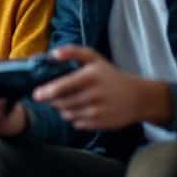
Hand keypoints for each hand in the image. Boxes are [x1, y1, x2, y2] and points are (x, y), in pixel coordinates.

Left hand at [32, 46, 172, 130]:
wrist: (139, 98)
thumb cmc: (112, 76)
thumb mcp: (95, 59)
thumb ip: (73, 52)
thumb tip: (52, 54)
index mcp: (90, 76)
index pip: (61, 87)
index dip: (46, 92)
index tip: (36, 94)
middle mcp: (93, 95)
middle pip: (61, 102)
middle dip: (54, 100)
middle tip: (55, 96)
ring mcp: (97, 111)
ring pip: (67, 114)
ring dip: (63, 109)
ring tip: (71, 101)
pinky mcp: (99, 124)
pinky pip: (76, 123)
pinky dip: (74, 118)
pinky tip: (82, 110)